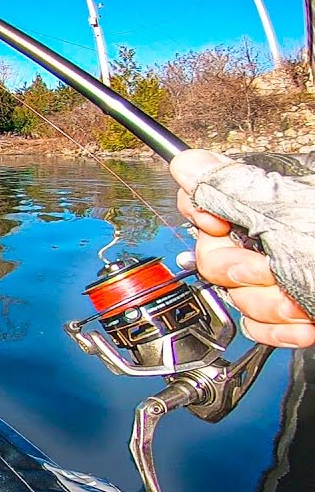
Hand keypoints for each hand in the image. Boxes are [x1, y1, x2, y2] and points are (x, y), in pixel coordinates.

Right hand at [169, 149, 314, 348]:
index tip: (219, 225)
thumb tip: (187, 163)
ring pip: (237, 292)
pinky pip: (258, 322)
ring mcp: (288, 270)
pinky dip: (279, 328)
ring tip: (300, 301)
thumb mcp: (291, 213)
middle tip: (268, 268)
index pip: (208, 194)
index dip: (203, 213)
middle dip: (238, 268)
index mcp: (275, 193)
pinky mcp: (296, 308)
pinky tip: (305, 321)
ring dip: (266, 304)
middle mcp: (278, 228)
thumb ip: (232, 188)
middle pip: (213, 249)